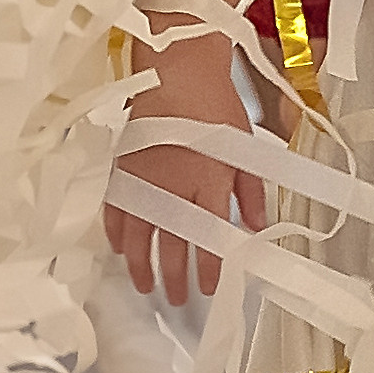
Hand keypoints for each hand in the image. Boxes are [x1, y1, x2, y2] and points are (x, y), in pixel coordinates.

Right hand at [105, 33, 268, 304]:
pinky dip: (116, 234)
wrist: (177, 73)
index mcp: (209, 181)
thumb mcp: (245, 147)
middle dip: (176, 277)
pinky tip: (121, 251)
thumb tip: (258, 228)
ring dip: (142, 265)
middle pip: (173, 244)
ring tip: (146, 287)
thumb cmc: (215, 106)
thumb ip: (252, 191)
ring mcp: (143, 180)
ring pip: (139, 235)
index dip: (210, 268)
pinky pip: (114, 211)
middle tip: (178, 299)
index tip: (211, 288)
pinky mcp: (122, 170)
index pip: (210, 237)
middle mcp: (174, 186)